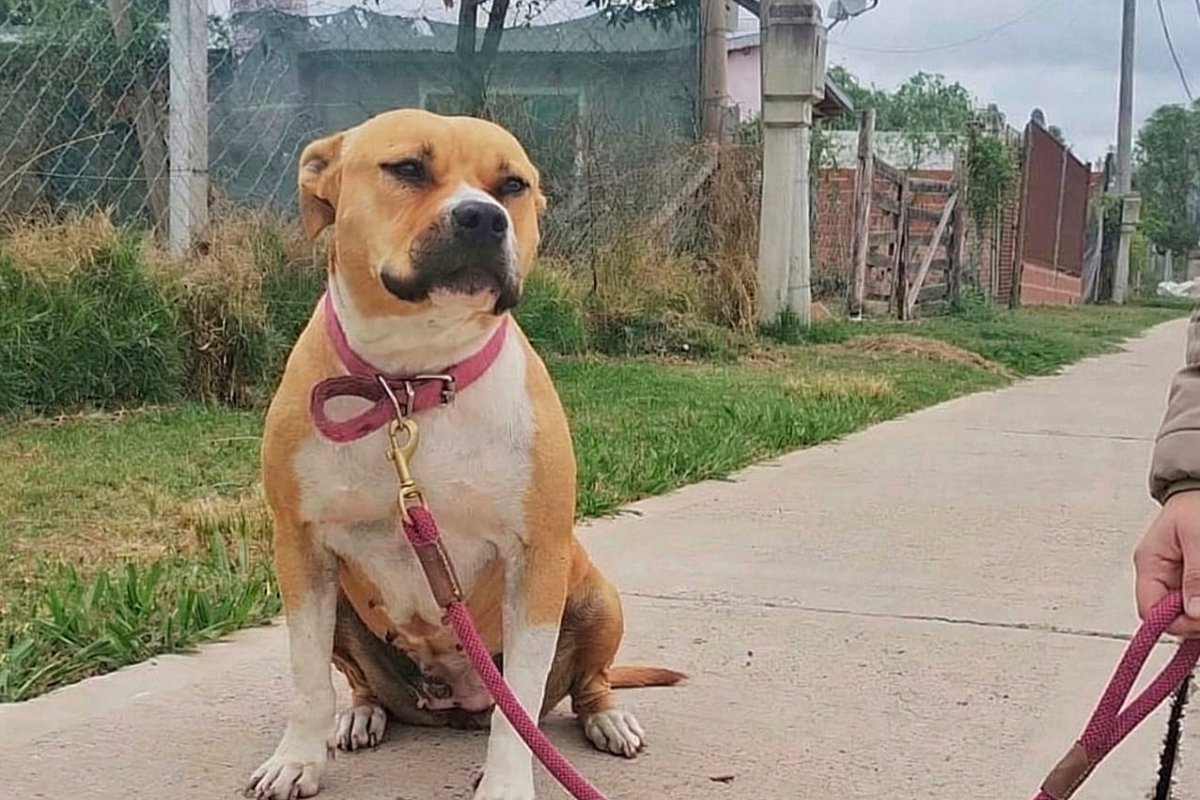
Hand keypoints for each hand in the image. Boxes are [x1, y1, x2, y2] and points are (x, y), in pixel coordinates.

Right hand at [1135, 490, 1199, 636]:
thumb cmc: (1198, 504)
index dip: (1176, 622)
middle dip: (1194, 615)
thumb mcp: (1198, 538)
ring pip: (1187, 610)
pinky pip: (1194, 600)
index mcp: (1149, 562)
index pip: (1149, 610)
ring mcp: (1176, 577)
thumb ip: (1195, 576)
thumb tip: (1193, 612)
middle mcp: (1159, 574)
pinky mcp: (1192, 579)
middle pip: (1171, 615)